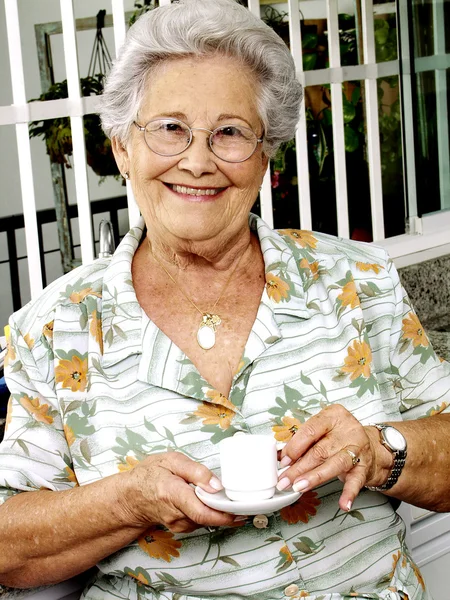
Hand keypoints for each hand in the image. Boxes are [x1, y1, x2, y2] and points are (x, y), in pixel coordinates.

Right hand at [116, 451, 243, 532]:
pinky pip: (201, 521)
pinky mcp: (181, 528)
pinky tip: (210, 501)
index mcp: (173, 493)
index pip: (202, 511)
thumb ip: (196, 471)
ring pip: (206, 520)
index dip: (224, 514)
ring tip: (225, 497)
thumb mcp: (171, 460)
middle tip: (242, 502)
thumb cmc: (150, 474)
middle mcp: (176, 514)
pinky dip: (209, 512)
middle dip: (226, 511)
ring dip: (217, 510)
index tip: (241, 512)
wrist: (131, 496)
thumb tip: (217, 485)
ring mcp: (178, 524)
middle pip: (208, 518)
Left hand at [276, 404, 392, 510]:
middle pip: (319, 450)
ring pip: (334, 464)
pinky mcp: (365, 466)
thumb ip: (302, 441)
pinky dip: (349, 493)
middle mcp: (347, 430)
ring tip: (299, 487)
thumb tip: (281, 456)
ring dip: (314, 478)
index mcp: (333, 416)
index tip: (284, 460)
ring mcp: (358, 449)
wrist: (371, 446)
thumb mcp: (322, 431)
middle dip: (299, 467)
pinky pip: (356, 481)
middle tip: (284, 480)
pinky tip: (343, 504)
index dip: (295, 447)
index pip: (311, 430)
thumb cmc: (340, 437)